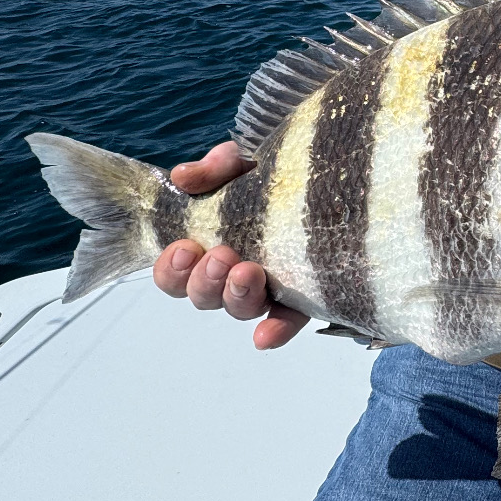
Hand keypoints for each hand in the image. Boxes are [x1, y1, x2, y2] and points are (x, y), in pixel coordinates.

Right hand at [151, 140, 310, 350]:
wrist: (328, 175)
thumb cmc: (275, 176)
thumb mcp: (244, 164)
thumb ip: (215, 168)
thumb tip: (184, 178)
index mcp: (208, 245)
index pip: (175, 272)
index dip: (172, 268)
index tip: (184, 247)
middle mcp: (231, 274)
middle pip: (204, 296)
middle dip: (205, 280)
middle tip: (220, 255)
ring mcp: (266, 288)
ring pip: (239, 308)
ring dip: (237, 295)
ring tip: (248, 271)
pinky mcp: (303, 297)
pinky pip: (287, 321)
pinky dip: (275, 330)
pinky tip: (265, 337)